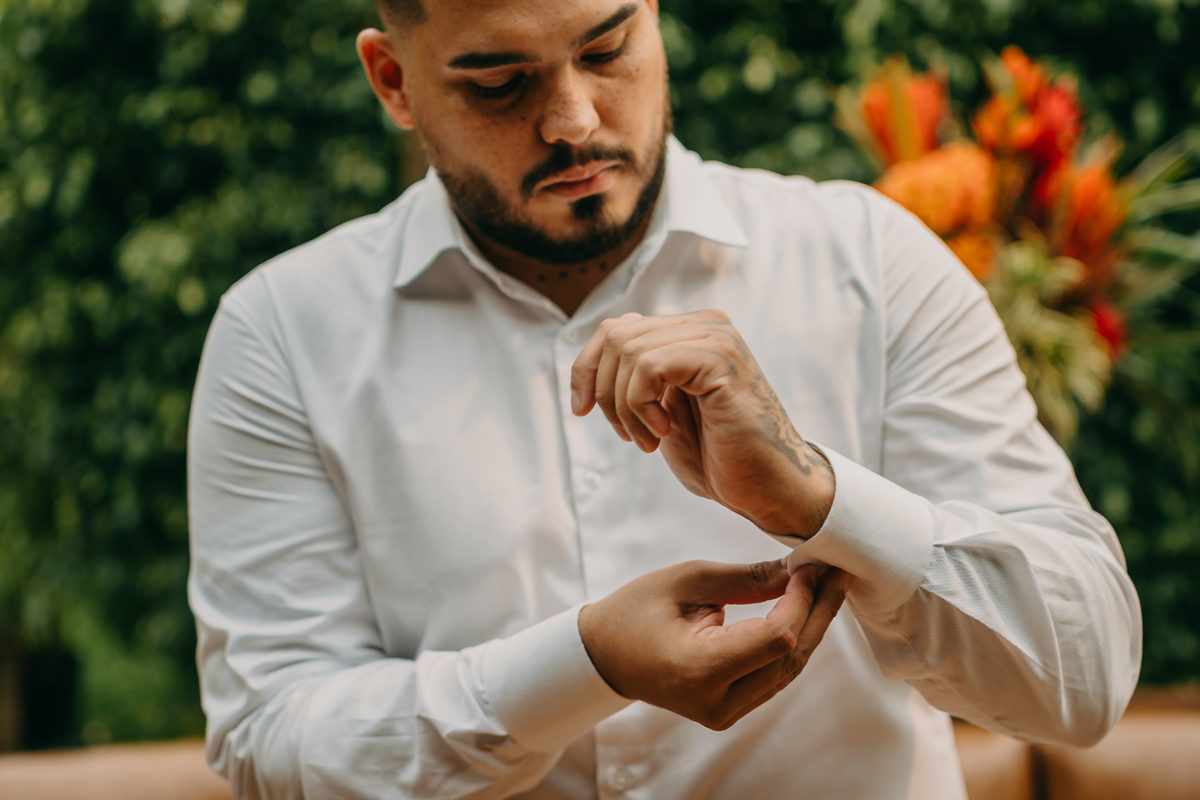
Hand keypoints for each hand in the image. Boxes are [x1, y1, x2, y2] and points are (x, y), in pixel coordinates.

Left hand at [570, 310, 833, 538]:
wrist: (768, 487)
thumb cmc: (720, 455)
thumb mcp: (662, 409)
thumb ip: (639, 375)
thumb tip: (601, 347)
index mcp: (691, 332)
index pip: (616, 328)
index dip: (586, 369)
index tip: (581, 410)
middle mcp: (706, 325)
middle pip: (616, 335)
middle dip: (604, 392)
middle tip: (629, 435)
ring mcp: (716, 338)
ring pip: (628, 350)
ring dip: (624, 406)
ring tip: (649, 439)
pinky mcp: (720, 359)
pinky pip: (649, 365)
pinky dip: (641, 404)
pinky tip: (663, 431)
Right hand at [578, 559, 848, 729]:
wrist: (604, 655)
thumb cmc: (636, 611)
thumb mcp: (686, 581)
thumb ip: (746, 579)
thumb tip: (797, 571)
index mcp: (699, 669)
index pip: (775, 638)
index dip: (801, 602)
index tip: (808, 568)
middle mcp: (716, 701)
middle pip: (790, 658)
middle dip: (818, 612)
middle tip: (836, 574)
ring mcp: (724, 713)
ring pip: (787, 670)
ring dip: (811, 628)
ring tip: (827, 588)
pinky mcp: (728, 710)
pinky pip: (773, 676)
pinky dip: (792, 643)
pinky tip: (804, 612)